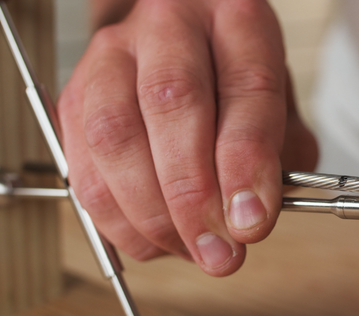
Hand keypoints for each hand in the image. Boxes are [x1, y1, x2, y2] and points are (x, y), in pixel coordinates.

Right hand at [57, 0, 317, 275]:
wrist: (184, 45)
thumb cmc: (235, 77)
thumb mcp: (282, 106)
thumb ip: (281, 156)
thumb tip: (250, 217)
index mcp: (235, 20)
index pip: (244, 88)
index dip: (246, 164)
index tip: (252, 222)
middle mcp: (170, 27)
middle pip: (172, 103)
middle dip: (194, 196)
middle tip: (219, 251)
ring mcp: (113, 58)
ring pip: (116, 136)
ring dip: (152, 214)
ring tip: (188, 250)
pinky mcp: (77, 96)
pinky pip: (83, 166)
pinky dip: (116, 218)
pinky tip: (152, 238)